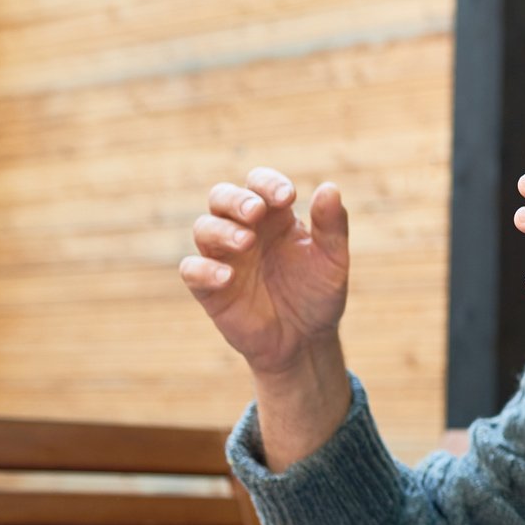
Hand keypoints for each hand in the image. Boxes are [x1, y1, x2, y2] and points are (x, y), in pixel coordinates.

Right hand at [180, 168, 348, 377]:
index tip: (287, 198)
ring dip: (222, 230)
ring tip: (247, 243)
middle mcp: (244, 230)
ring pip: (204, 228)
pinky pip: (192, 269)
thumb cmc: (317, 294)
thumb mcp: (332, 261)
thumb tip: (330, 187)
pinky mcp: (208, 287)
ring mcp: (223, 257)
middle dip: (236, 199)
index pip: (260, 184)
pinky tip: (227, 276)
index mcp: (274, 218)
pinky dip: (204, 269)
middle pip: (222, 196)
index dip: (268, 184)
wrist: (305, 341)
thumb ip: (332, 226)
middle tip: (255, 211)